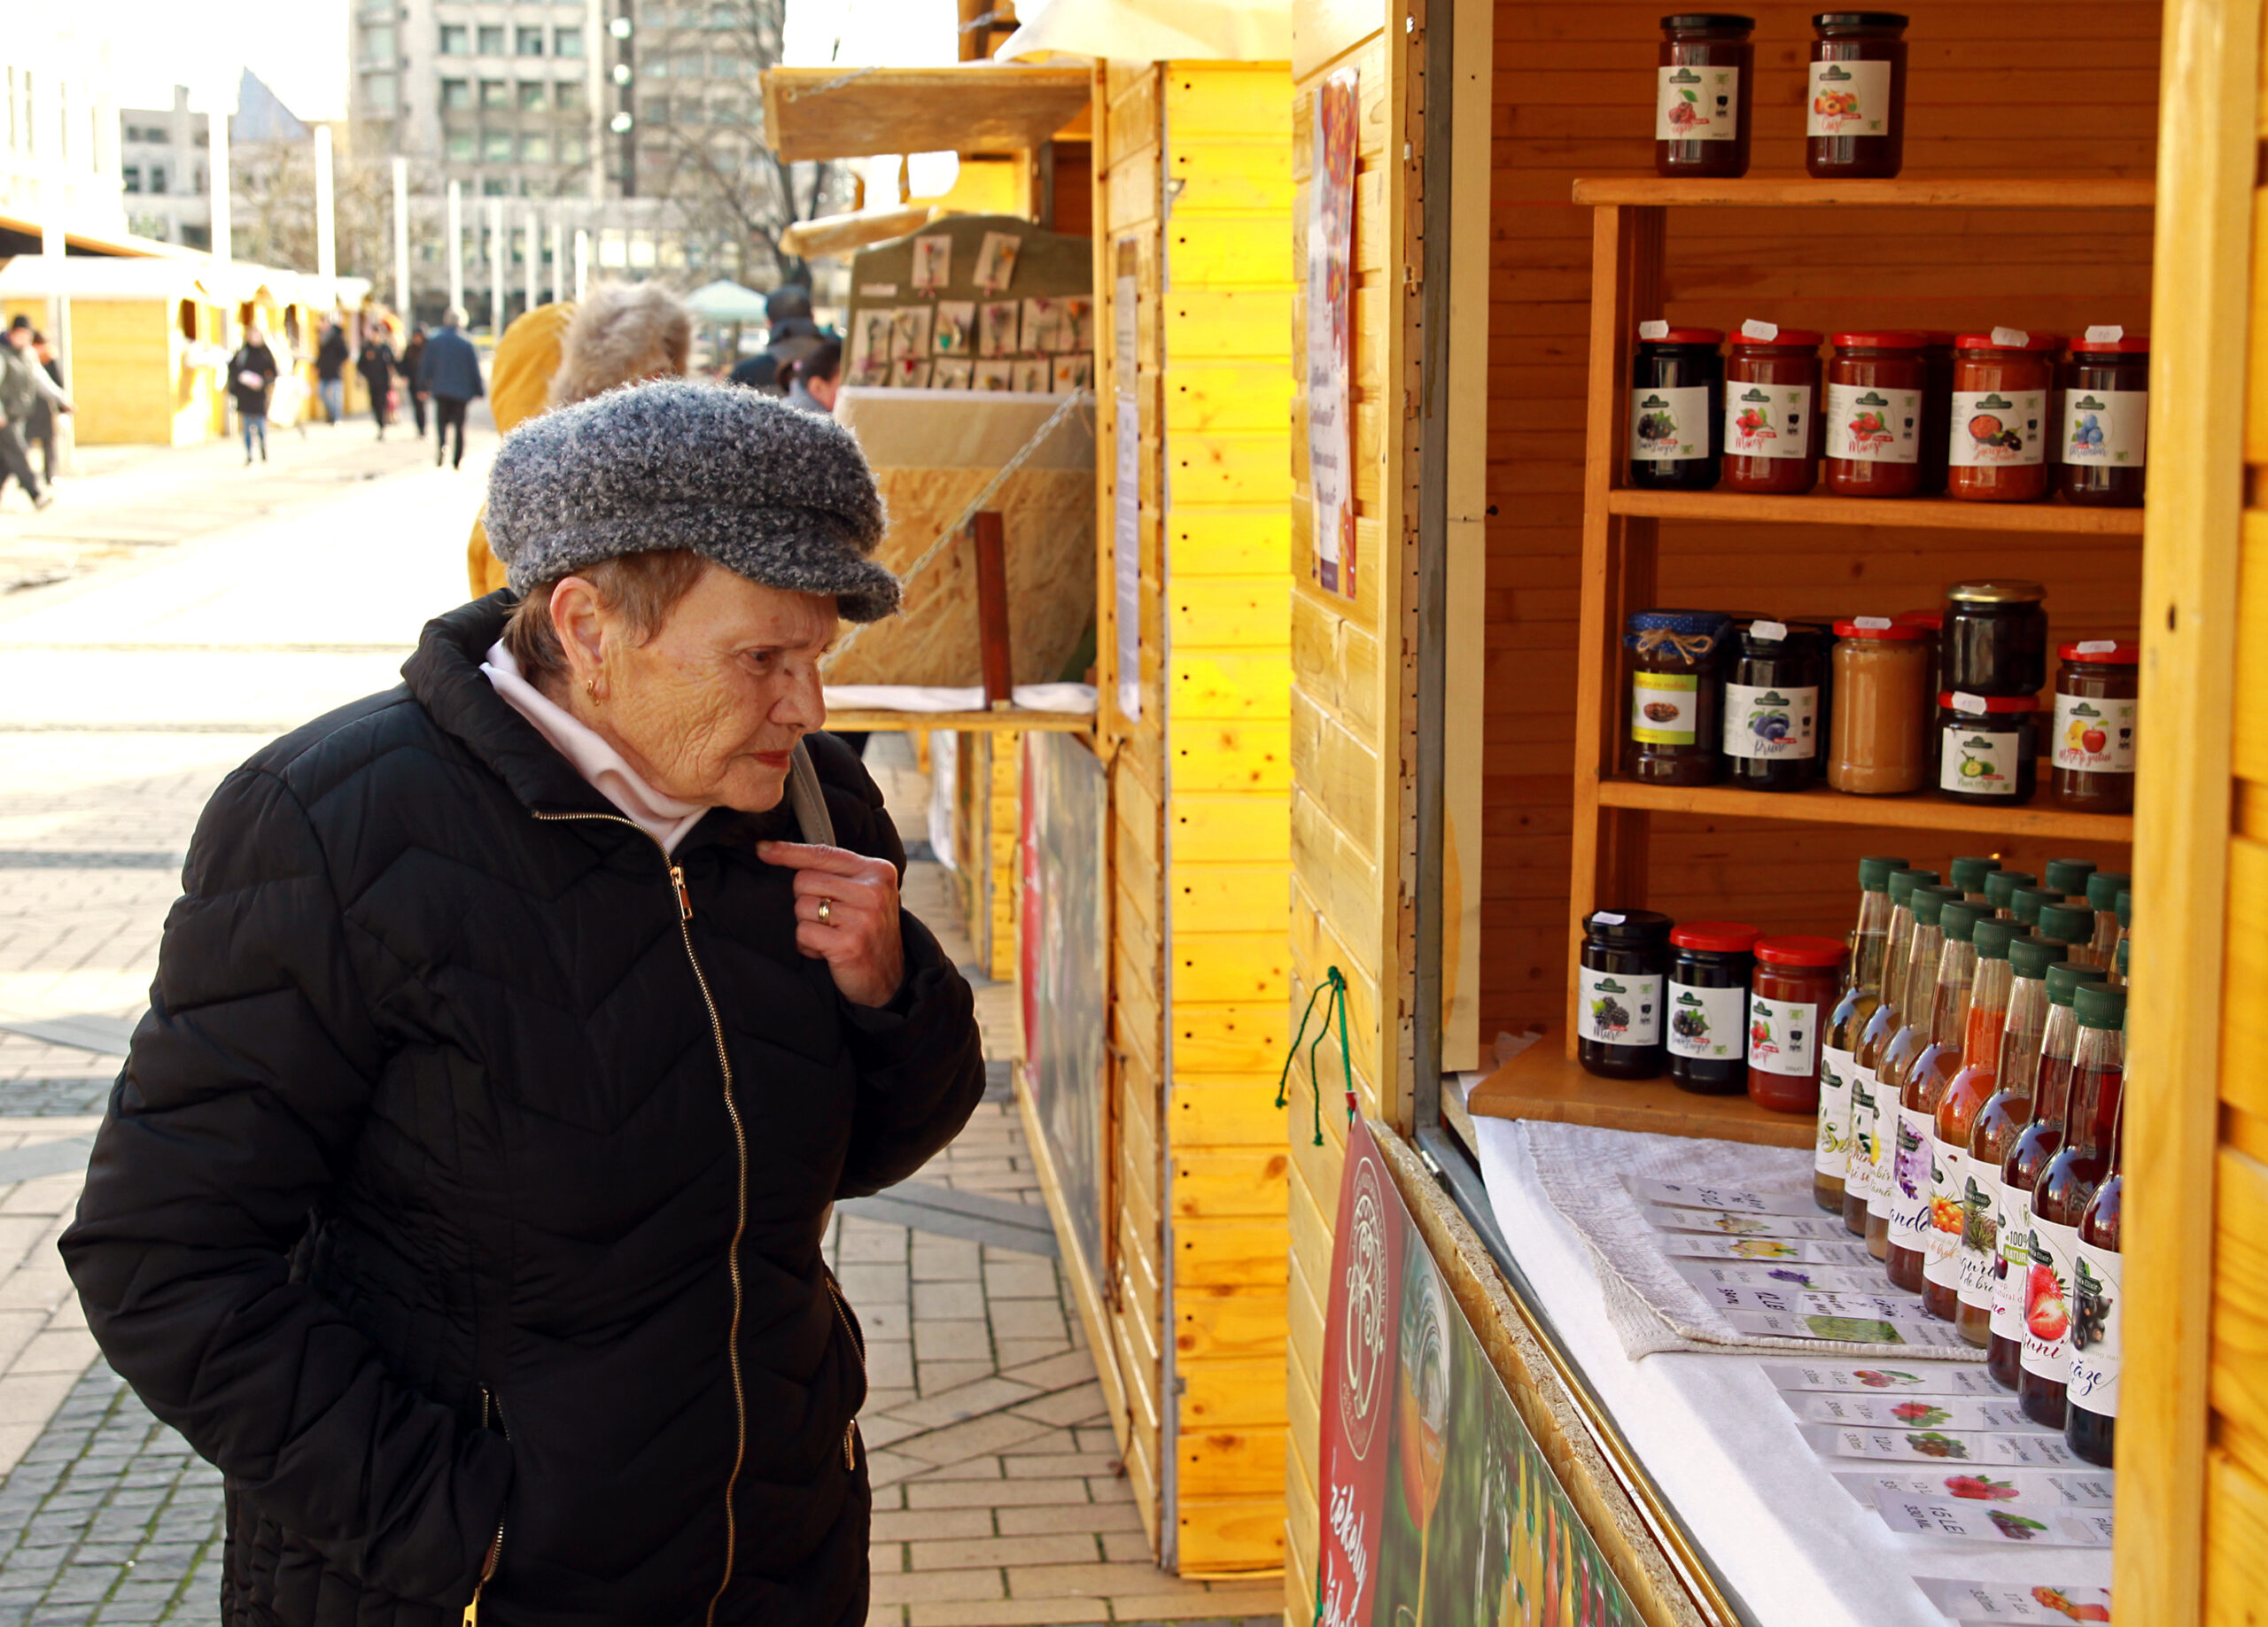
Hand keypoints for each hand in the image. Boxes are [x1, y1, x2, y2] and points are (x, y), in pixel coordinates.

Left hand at [758, 841, 905, 1007]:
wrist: (890, 978)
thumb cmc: (868, 932)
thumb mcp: (863, 893)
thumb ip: (833, 873)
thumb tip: (774, 851)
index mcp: (876, 871)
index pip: (823, 854)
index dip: (789, 851)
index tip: (763, 849)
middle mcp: (872, 890)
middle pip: (804, 880)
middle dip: (805, 901)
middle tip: (828, 919)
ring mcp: (862, 917)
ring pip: (801, 907)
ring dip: (807, 925)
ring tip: (830, 936)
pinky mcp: (849, 944)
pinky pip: (803, 933)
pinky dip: (807, 945)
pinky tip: (827, 951)